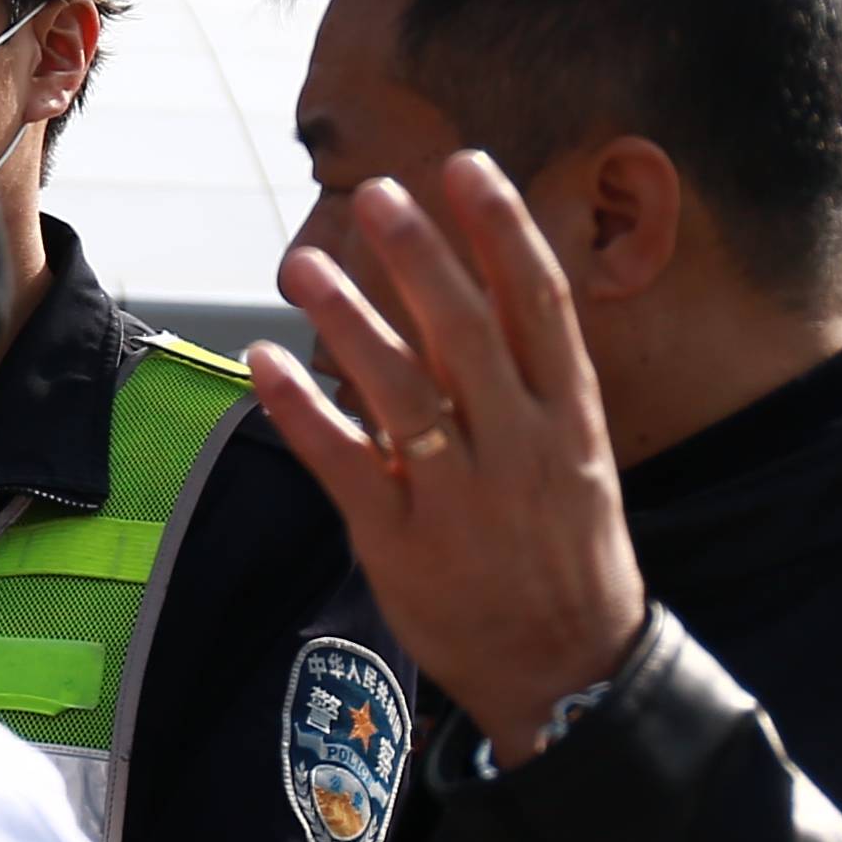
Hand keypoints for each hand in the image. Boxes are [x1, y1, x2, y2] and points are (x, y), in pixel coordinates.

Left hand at [248, 152, 654, 760]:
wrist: (571, 672)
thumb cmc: (568, 560)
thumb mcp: (579, 465)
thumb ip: (532, 391)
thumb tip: (478, 305)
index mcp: (574, 422)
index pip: (541, 305)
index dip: (502, 231)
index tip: (467, 168)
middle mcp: (524, 447)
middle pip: (467, 330)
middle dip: (419, 254)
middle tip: (375, 191)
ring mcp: (462, 496)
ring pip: (400, 388)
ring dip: (348, 318)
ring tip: (302, 262)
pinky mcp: (403, 541)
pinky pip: (343, 461)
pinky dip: (300, 408)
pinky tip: (263, 360)